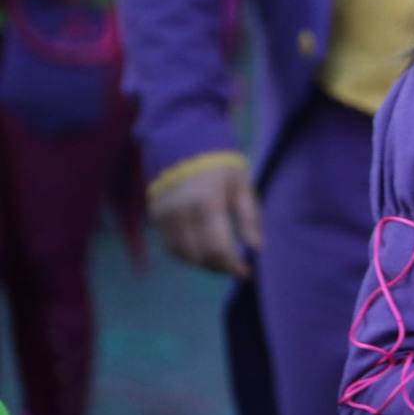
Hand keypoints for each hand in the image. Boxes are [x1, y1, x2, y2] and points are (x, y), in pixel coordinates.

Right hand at [151, 161, 261, 278]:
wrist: (185, 141)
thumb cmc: (222, 165)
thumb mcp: (243, 185)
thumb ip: (249, 217)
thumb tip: (257, 248)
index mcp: (206, 203)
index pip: (217, 248)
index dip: (232, 266)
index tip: (246, 273)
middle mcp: (180, 211)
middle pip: (199, 255)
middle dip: (219, 267)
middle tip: (235, 268)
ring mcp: (164, 214)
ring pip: (182, 254)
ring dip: (202, 263)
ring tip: (221, 262)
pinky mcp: (155, 214)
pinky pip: (170, 245)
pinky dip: (187, 254)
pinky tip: (202, 251)